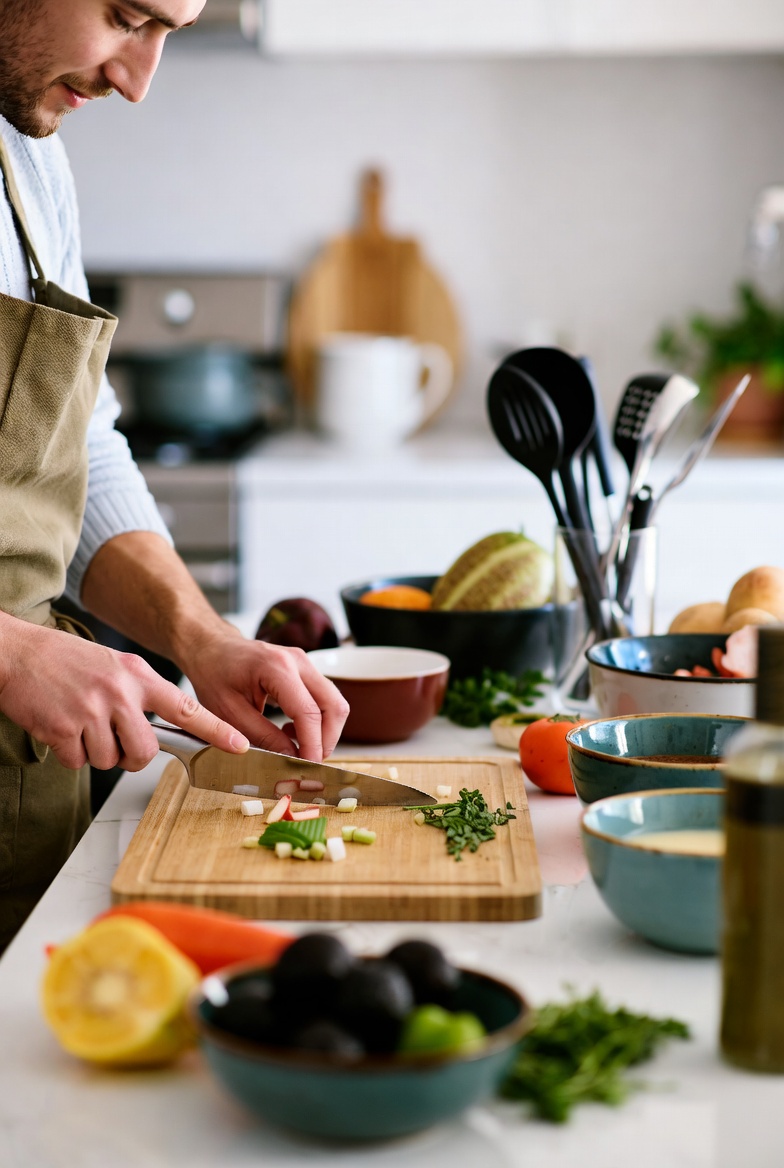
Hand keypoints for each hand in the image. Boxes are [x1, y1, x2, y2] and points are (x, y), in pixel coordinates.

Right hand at [0, 616, 248, 771]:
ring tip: (80, 723)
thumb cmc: (66, 661)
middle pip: (144, 751)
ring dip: (93, 752)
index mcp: (137, 675)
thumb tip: (156, 732)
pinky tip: (61, 727)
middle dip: (131, 756)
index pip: (186, 707)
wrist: (18, 652)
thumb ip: (139, 694)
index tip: (240, 745)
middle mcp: (119, 692)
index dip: (216, 730)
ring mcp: (91, 710)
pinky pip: (77, 762)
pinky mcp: (63, 728)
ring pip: (108, 761)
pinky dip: (68, 753)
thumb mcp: (114, 666)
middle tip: (113, 740)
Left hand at [181, 630, 349, 762]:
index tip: (307, 767)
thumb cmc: (215, 675)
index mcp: (277, 668)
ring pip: (335, 702)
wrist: (212, 648)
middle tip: (308, 761)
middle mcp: (298, 661)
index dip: (312, 744)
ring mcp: (305, 662)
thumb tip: (290, 758)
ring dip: (324, 731)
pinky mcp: (306, 669)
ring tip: (297, 746)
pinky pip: (325, 698)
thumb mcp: (229, 713)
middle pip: (334, 706)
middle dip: (327, 740)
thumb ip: (262, 736)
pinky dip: (318, 720)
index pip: (309, 712)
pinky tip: (293, 729)